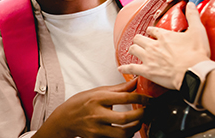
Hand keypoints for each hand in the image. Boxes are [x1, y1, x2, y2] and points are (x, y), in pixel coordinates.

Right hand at [34, 78, 148, 137]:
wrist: (65, 119)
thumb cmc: (81, 103)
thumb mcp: (98, 91)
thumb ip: (119, 88)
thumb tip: (135, 81)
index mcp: (98, 98)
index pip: (125, 97)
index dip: (141, 98)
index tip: (149, 100)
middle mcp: (97, 114)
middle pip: (125, 118)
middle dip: (141, 116)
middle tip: (146, 112)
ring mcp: (96, 128)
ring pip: (122, 134)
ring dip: (134, 129)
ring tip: (138, 123)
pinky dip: (125, 136)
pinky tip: (127, 130)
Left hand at [118, 2, 210, 89]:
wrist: (194, 72)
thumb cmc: (196, 54)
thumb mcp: (198, 31)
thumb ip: (193, 16)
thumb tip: (191, 4)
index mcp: (164, 36)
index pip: (152, 30)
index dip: (151, 31)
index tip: (152, 32)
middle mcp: (153, 45)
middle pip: (138, 39)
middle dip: (139, 39)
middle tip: (141, 42)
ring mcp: (148, 58)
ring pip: (133, 50)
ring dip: (133, 50)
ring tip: (134, 51)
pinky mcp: (147, 71)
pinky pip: (132, 68)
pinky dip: (126, 68)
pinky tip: (122, 68)